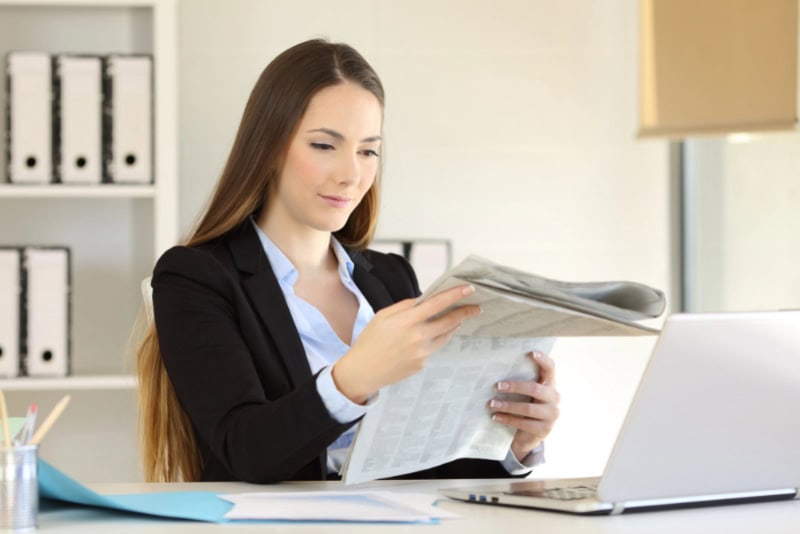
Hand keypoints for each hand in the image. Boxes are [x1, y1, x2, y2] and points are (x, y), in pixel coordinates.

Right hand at [332, 285, 480, 403]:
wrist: (363, 371)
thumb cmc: (370, 341)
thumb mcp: (382, 316)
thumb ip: (405, 306)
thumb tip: (424, 300)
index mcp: (406, 321)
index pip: (437, 304)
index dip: (455, 295)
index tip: (469, 289)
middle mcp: (417, 336)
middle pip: (449, 321)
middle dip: (466, 312)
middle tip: (476, 307)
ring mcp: (422, 352)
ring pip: (445, 335)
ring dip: (454, 325)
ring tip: (459, 318)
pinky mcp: (422, 364)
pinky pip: (434, 347)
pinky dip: (435, 339)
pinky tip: (431, 335)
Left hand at [489, 350, 559, 462]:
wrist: (529, 435)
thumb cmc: (524, 407)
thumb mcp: (524, 394)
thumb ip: (519, 382)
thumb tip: (495, 370)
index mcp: (549, 384)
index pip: (550, 368)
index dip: (543, 360)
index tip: (531, 353)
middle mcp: (554, 398)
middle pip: (535, 389)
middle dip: (514, 387)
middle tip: (496, 386)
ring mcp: (551, 415)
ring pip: (527, 408)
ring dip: (507, 405)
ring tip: (492, 403)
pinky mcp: (544, 430)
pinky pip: (524, 423)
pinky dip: (507, 419)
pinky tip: (496, 417)